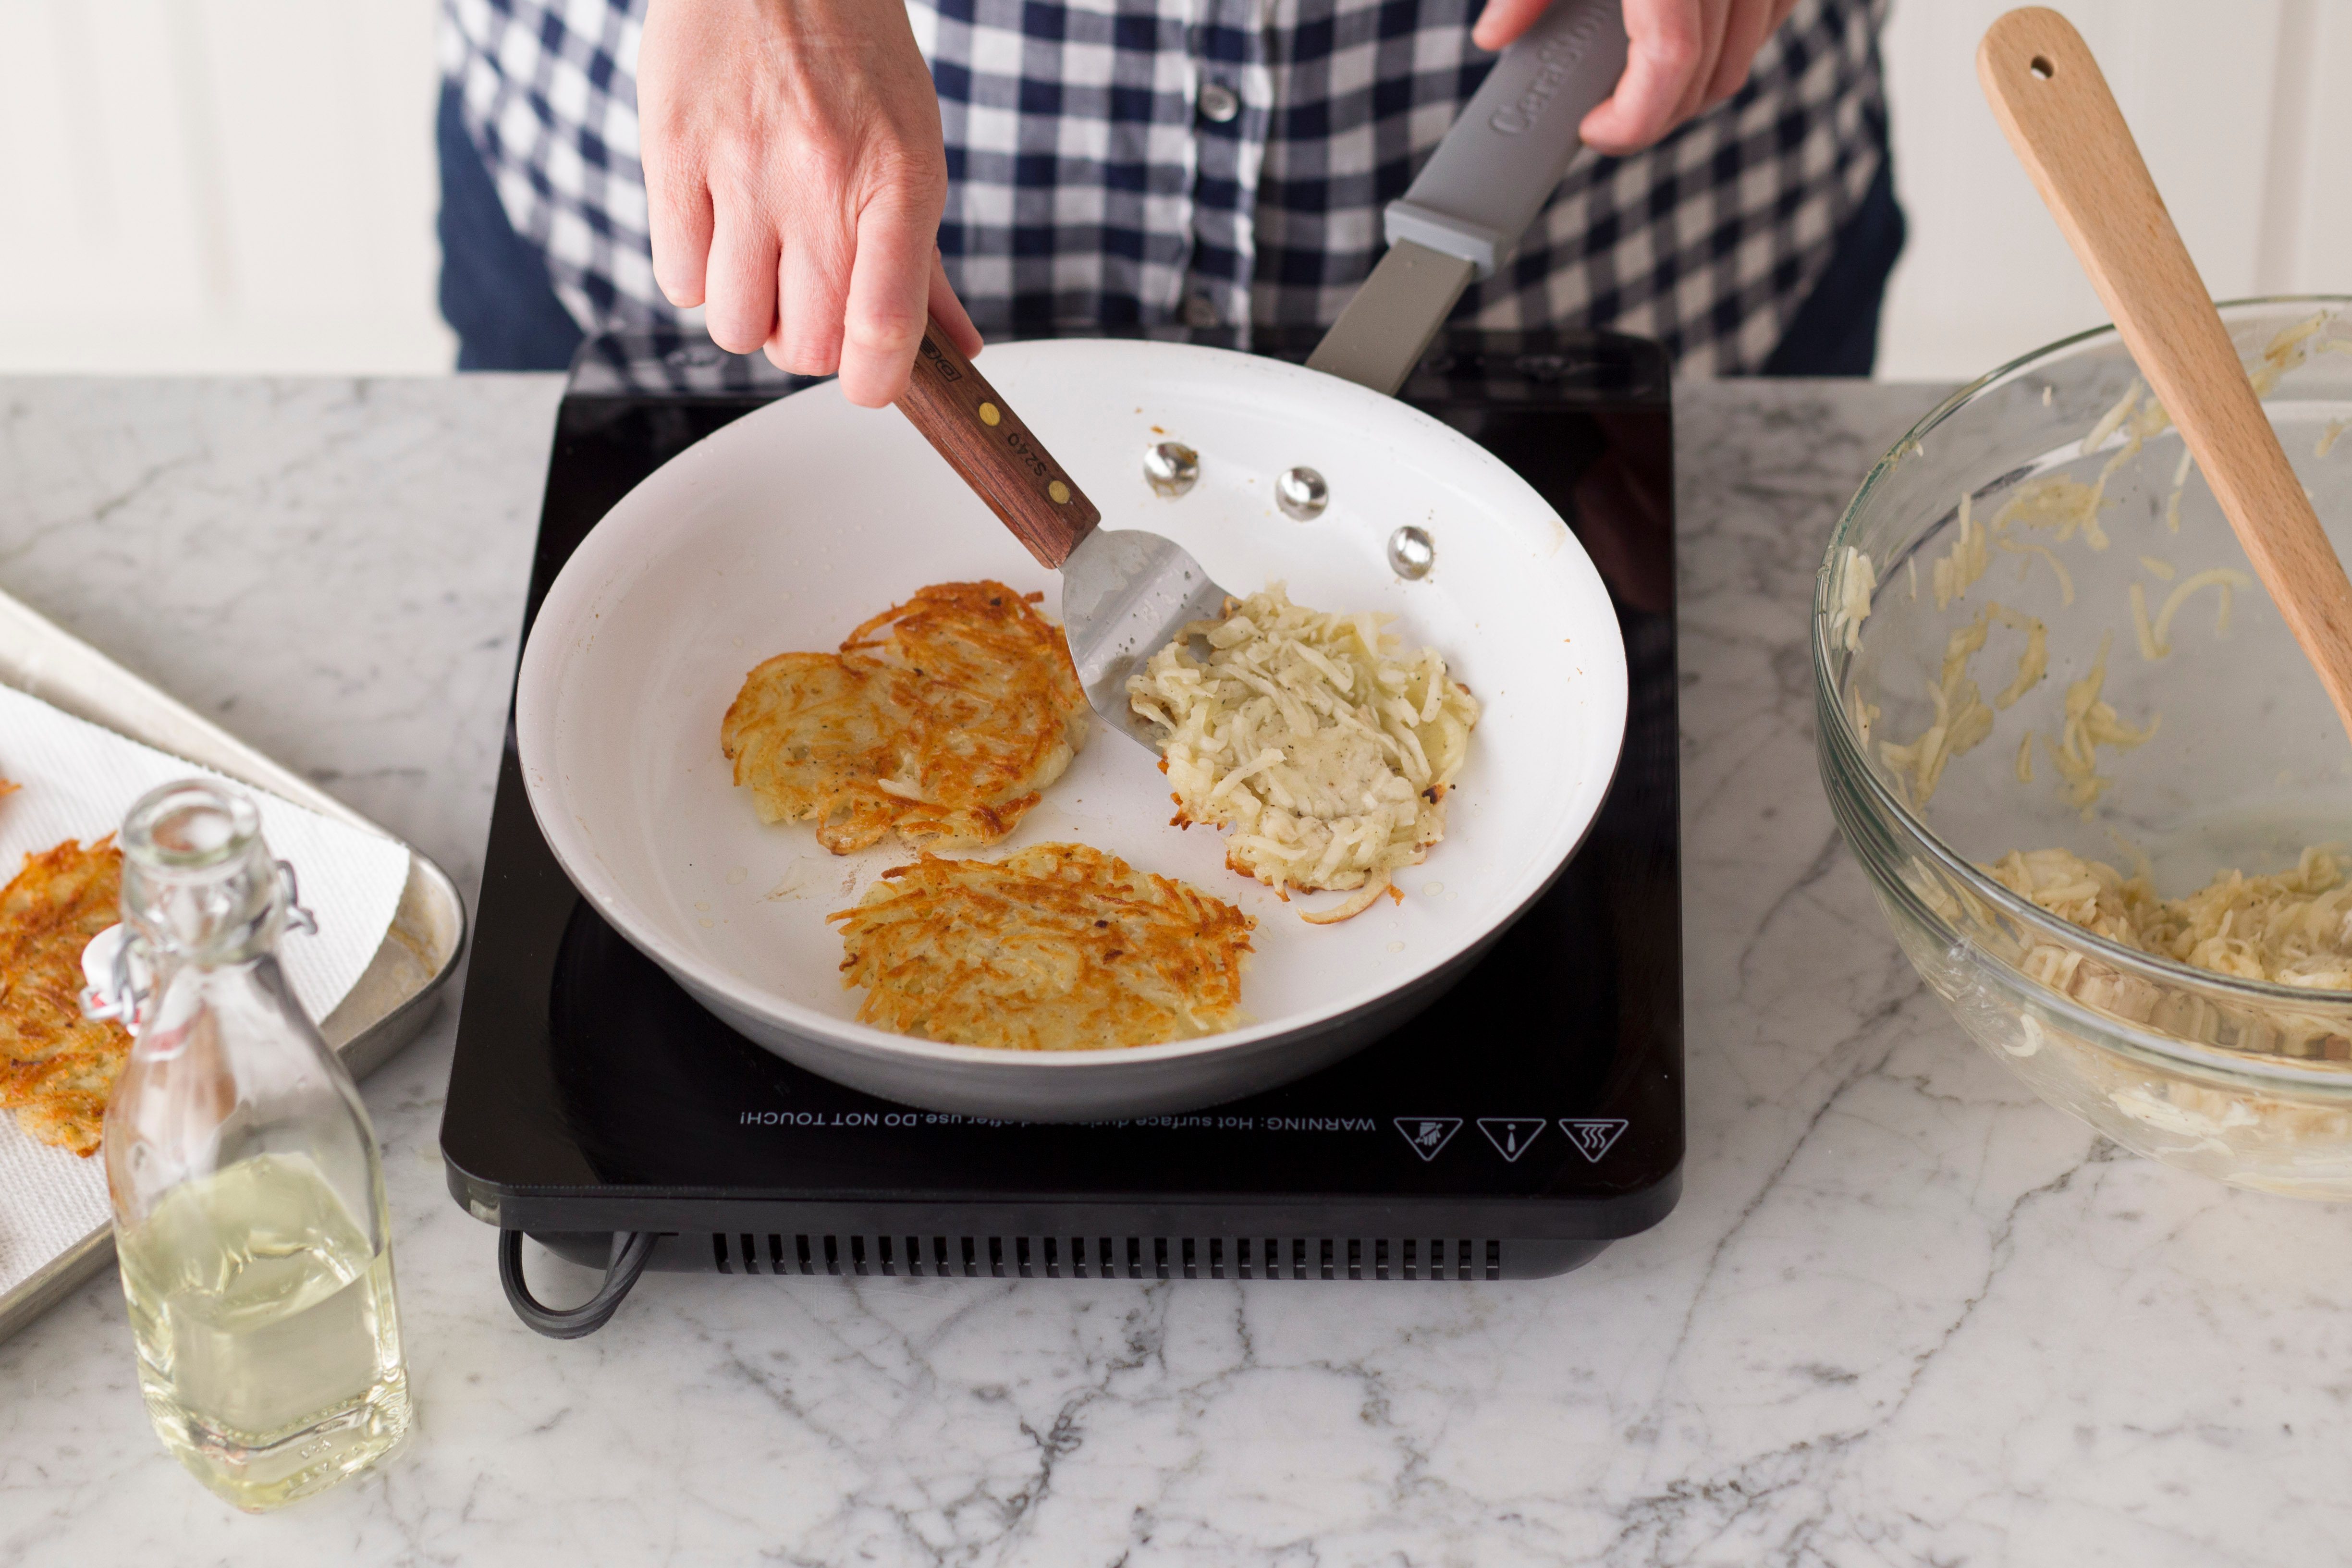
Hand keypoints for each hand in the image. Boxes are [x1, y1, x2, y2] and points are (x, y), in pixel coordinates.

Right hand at [638, 0, 982, 406]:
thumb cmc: (853, 56)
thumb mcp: (913, 148)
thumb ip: (927, 262)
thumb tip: (959, 353)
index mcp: (898, 180)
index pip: (884, 327)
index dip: (877, 382)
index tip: (873, 382)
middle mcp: (821, 179)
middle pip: (804, 347)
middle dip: (808, 342)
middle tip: (810, 295)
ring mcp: (741, 168)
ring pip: (735, 326)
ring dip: (748, 313)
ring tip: (760, 258)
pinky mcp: (672, 154)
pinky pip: (678, 281)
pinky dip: (697, 275)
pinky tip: (716, 228)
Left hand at [1469, 0, 1800, 155]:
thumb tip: (1495, 36)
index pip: (1669, 66)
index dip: (1630, 117)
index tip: (1593, 130)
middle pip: (1708, 77)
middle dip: (1651, 114)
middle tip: (1604, 116)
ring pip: (1743, 57)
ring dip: (1692, 85)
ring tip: (1638, 78)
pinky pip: (1772, 17)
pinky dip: (1731, 41)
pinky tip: (1693, 37)